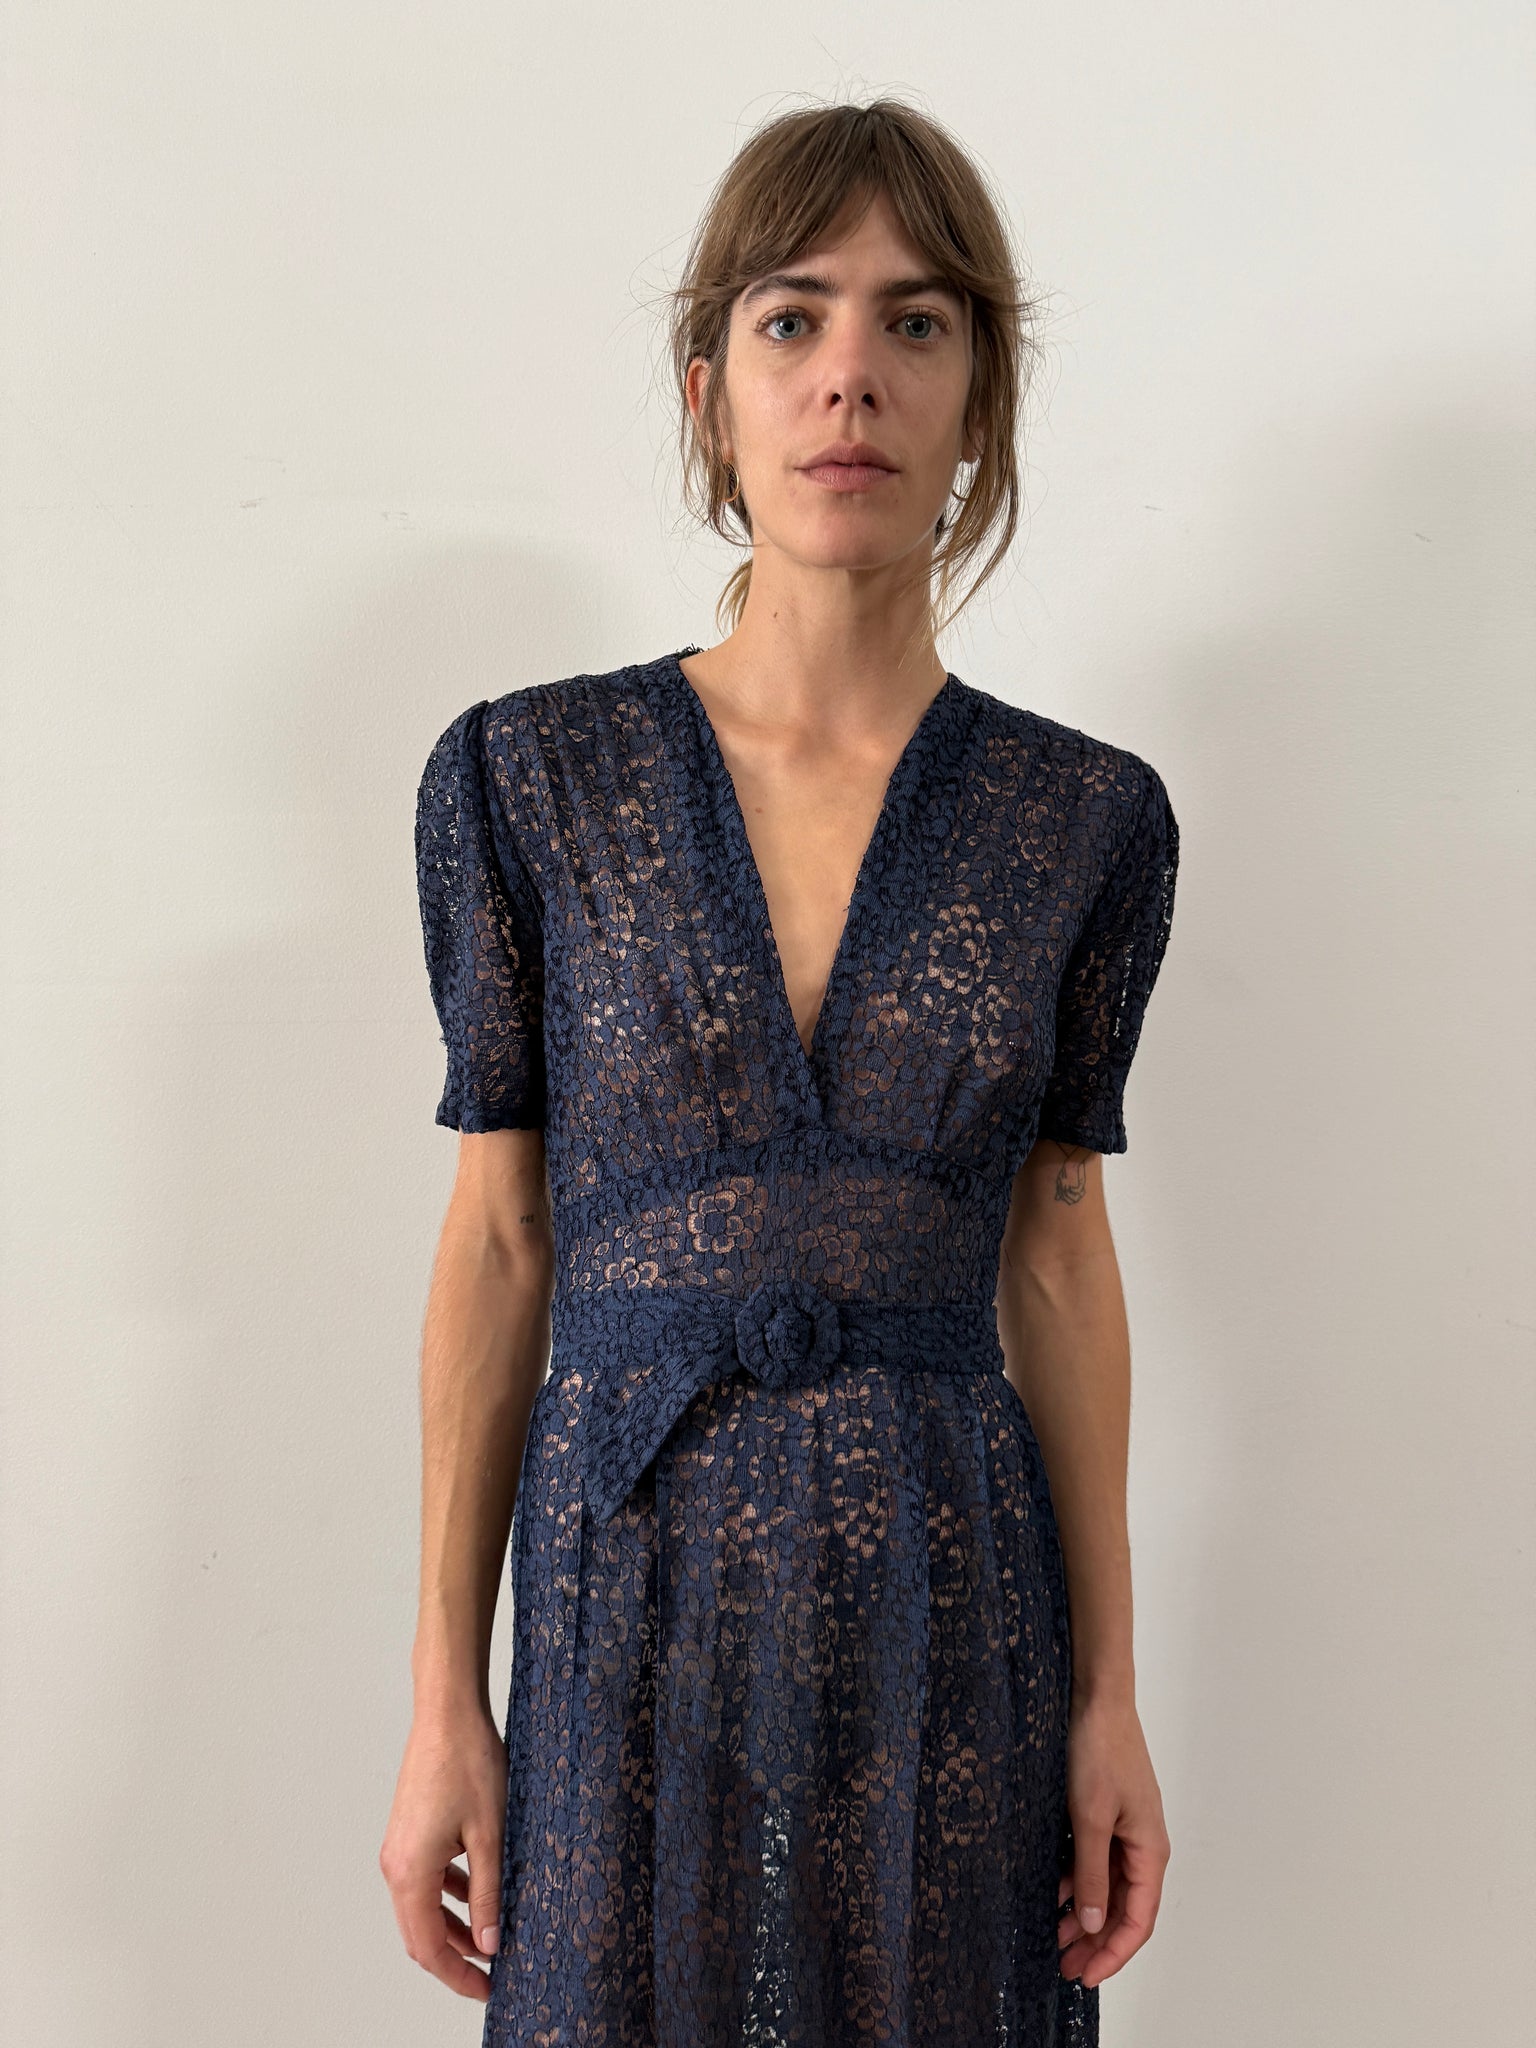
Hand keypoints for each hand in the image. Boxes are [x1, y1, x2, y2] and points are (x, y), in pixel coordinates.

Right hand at [379, 1701, 508, 2000]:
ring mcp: (399, 1847)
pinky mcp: (409, 1831)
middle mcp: (396, 1864)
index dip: (456, 1976)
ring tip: (490, 1940)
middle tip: (489, 1976)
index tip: (486, 1991)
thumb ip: (488, 1893)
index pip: (428, 1946)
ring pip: (422, 1906)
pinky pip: (425, 1879)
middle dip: (454, 1959)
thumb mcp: (490, 1835)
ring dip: (452, 1927)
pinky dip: (448, 1896)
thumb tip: (490, 1944)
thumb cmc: (469, 1763)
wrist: (448, 1712)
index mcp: (410, 1871)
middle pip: (419, 1933)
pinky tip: (478, 1894)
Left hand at [1056, 1688, 1169, 1988]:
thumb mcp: (1089, 1818)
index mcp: (1150, 1851)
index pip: (1137, 1921)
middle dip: (1097, 1943)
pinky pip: (1097, 1862)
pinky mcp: (1107, 1814)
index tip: (1085, 1977)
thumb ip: (1091, 1874)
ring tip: (1055, 1939)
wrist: (1097, 1698)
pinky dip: (1079, 1884)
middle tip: (1064, 1967)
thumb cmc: (1100, 1752)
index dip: (1113, 1954)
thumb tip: (1093, 1926)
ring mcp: (1126, 1829)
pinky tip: (1056, 1896)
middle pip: (1124, 1910)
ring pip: (1109, 1888)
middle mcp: (1143, 1846)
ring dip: (1085, 1916)